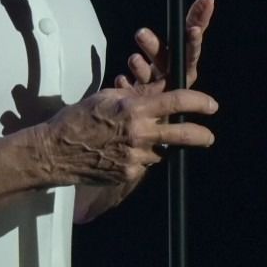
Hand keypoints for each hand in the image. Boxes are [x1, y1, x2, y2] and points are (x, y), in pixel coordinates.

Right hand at [37, 84, 217, 187]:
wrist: (56, 152)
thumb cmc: (78, 119)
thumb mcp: (108, 98)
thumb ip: (137, 96)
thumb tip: (162, 92)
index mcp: (134, 109)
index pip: (177, 101)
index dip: (199, 102)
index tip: (211, 105)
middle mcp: (139, 134)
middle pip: (183, 135)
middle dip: (201, 135)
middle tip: (209, 136)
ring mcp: (136, 157)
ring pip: (163, 151)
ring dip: (162, 146)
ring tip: (145, 140)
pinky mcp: (129, 174)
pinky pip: (146, 164)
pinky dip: (142, 157)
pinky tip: (125, 152)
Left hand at [116, 0, 214, 92]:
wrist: (153, 101)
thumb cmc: (168, 67)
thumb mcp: (180, 44)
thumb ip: (195, 21)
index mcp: (185, 65)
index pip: (191, 50)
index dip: (193, 42)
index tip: (193, 29)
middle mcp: (172, 78)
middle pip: (166, 64)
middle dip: (155, 48)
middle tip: (140, 33)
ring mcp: (156, 90)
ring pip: (147, 78)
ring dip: (140, 68)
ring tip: (132, 58)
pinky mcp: (140, 100)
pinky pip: (130, 90)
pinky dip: (126, 84)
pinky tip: (121, 78)